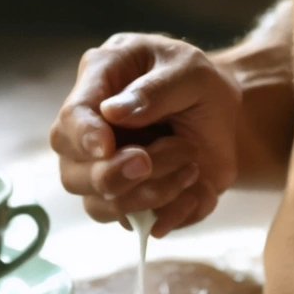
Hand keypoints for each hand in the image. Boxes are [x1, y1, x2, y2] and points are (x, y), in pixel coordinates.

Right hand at [49, 33, 240, 236]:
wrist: (222, 115)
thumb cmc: (197, 83)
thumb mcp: (189, 70)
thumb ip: (154, 89)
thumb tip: (111, 113)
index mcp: (97, 83)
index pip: (71, 118)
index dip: (84, 136)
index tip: (106, 147)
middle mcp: (89, 133)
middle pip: (73, 172)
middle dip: (116, 174)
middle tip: (153, 160)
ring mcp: (105, 171)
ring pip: (99, 205)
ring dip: (147, 195)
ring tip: (191, 167)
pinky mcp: (130, 199)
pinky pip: (136, 223)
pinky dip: (169, 213)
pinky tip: (196, 190)